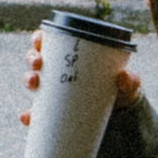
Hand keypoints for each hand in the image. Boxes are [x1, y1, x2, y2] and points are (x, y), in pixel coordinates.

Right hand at [19, 31, 140, 127]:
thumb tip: (123, 77)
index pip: (49, 42)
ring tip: (34, 84)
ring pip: (32, 81)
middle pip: (36, 58)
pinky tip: (27, 117)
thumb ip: (130, 80)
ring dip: (28, 80)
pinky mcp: (51, 112)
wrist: (119, 118)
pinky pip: (35, 113)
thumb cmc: (120, 91)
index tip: (39, 41)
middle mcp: (57, 72)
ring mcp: (53, 92)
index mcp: (72, 58)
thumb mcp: (127, 85)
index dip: (39, 39)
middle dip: (32, 58)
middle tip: (38, 64)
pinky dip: (28, 116)